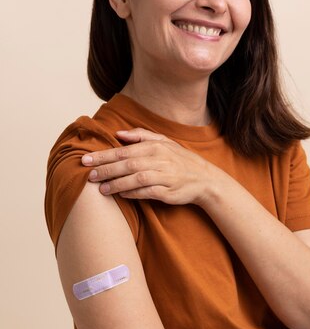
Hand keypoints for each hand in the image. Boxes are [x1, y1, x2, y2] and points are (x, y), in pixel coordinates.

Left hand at [81, 128, 215, 205]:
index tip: (85, 160)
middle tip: (88, 175)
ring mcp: (164, 176)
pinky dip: (133, 193)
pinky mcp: (168, 192)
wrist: (205, 179)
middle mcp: (159, 160)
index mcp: (155, 147)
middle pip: (127, 164)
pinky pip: (147, 192)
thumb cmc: (180, 160)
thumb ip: (141, 136)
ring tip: (101, 189)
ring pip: (136, 179)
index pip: (124, 150)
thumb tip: (118, 133)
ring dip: (116, 184)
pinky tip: (121, 194)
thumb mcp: (164, 142)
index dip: (103, 155)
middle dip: (106, 170)